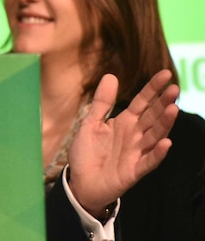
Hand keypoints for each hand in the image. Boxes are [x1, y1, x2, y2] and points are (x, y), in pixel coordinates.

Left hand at [67, 69, 178, 216]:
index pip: (142, 102)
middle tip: (174, 88)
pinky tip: (166, 143)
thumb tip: (111, 76)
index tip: (165, 74)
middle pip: (152, 116)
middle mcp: (134, 135)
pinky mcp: (134, 171)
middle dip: (163, 103)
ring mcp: (136, 152)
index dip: (153, 89)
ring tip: (173, 109)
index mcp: (124, 122)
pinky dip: (157, 153)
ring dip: (164, 124)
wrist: (80, 182)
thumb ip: (102, 103)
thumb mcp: (90, 123)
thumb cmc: (87, 152)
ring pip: (154, 136)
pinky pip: (148, 161)